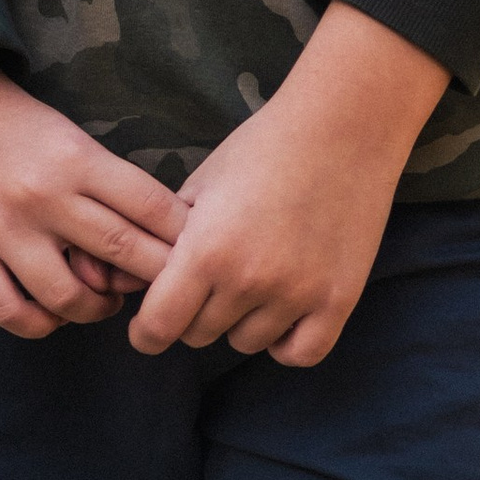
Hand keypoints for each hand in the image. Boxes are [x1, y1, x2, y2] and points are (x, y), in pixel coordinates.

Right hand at [0, 55, 188, 340]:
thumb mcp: (71, 137)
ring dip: (97, 308)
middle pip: (123, 253)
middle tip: (165, 290)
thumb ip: (108, 183)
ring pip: (69, 297)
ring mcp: (2, 230)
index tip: (198, 252)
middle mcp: (44, 196)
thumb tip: (158, 235)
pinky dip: (40, 324)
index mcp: (79, 159)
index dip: (183, 237)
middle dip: (155, 279)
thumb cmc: (16, 126)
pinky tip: (52, 314)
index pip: (152, 206)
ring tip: (104, 302)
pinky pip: (11, 312)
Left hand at [125, 3, 449, 367]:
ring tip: (256, 277)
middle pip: (199, 335)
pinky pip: (299, 354)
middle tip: (214, 278)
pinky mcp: (338, 299)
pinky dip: (286, 341)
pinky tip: (283, 311)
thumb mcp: (202, 184)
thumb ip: (167, 238)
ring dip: (242, 320)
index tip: (152, 324)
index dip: (147, 331)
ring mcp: (297, 294)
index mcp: (206, 251)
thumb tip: (135, 283)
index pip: (158, 328)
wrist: (344, 126)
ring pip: (247, 342)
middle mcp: (249, 281)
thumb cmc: (265, 146)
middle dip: (196, 313)